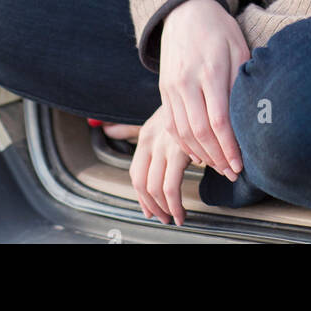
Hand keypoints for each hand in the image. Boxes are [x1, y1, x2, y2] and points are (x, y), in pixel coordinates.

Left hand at [129, 103, 195, 225]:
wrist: (204, 93)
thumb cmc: (183, 109)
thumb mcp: (155, 118)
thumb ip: (130, 128)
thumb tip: (106, 129)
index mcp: (145, 136)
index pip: (136, 174)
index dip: (141, 197)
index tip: (150, 211)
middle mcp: (151, 141)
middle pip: (143, 184)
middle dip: (154, 207)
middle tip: (164, 218)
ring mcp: (164, 145)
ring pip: (156, 188)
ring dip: (166, 209)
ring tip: (177, 216)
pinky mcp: (181, 150)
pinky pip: (172, 186)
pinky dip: (176, 203)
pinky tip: (183, 208)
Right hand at [158, 0, 249, 181]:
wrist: (186, 11)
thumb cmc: (218, 30)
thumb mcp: (237, 48)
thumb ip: (240, 81)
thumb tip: (248, 116)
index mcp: (210, 71)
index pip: (219, 120)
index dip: (230, 147)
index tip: (241, 164)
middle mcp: (187, 82)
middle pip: (200, 131)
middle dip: (218, 158)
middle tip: (232, 172)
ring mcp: (171, 87)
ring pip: (183, 132)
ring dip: (202, 154)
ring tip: (219, 166)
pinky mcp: (163, 90)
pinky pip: (171, 125)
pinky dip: (184, 144)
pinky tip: (200, 153)